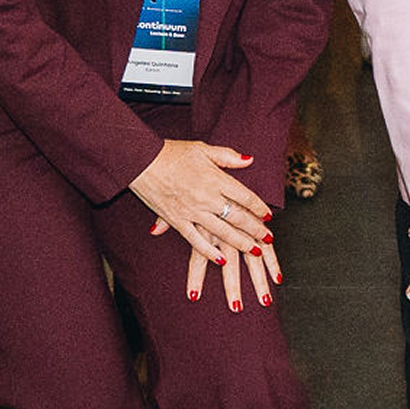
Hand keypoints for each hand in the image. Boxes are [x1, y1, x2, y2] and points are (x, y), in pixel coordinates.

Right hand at [131, 139, 277, 308]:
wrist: (141, 161)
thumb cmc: (172, 153)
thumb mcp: (203, 148)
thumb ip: (228, 156)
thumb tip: (249, 160)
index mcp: (216, 179)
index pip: (246, 197)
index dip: (259, 208)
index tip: (268, 216)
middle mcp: (207, 197)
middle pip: (238, 217)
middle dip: (256, 229)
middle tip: (268, 238)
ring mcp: (192, 211)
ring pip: (222, 232)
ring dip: (241, 243)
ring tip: (255, 251)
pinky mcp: (176, 221)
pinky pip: (195, 240)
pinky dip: (209, 252)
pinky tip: (221, 260)